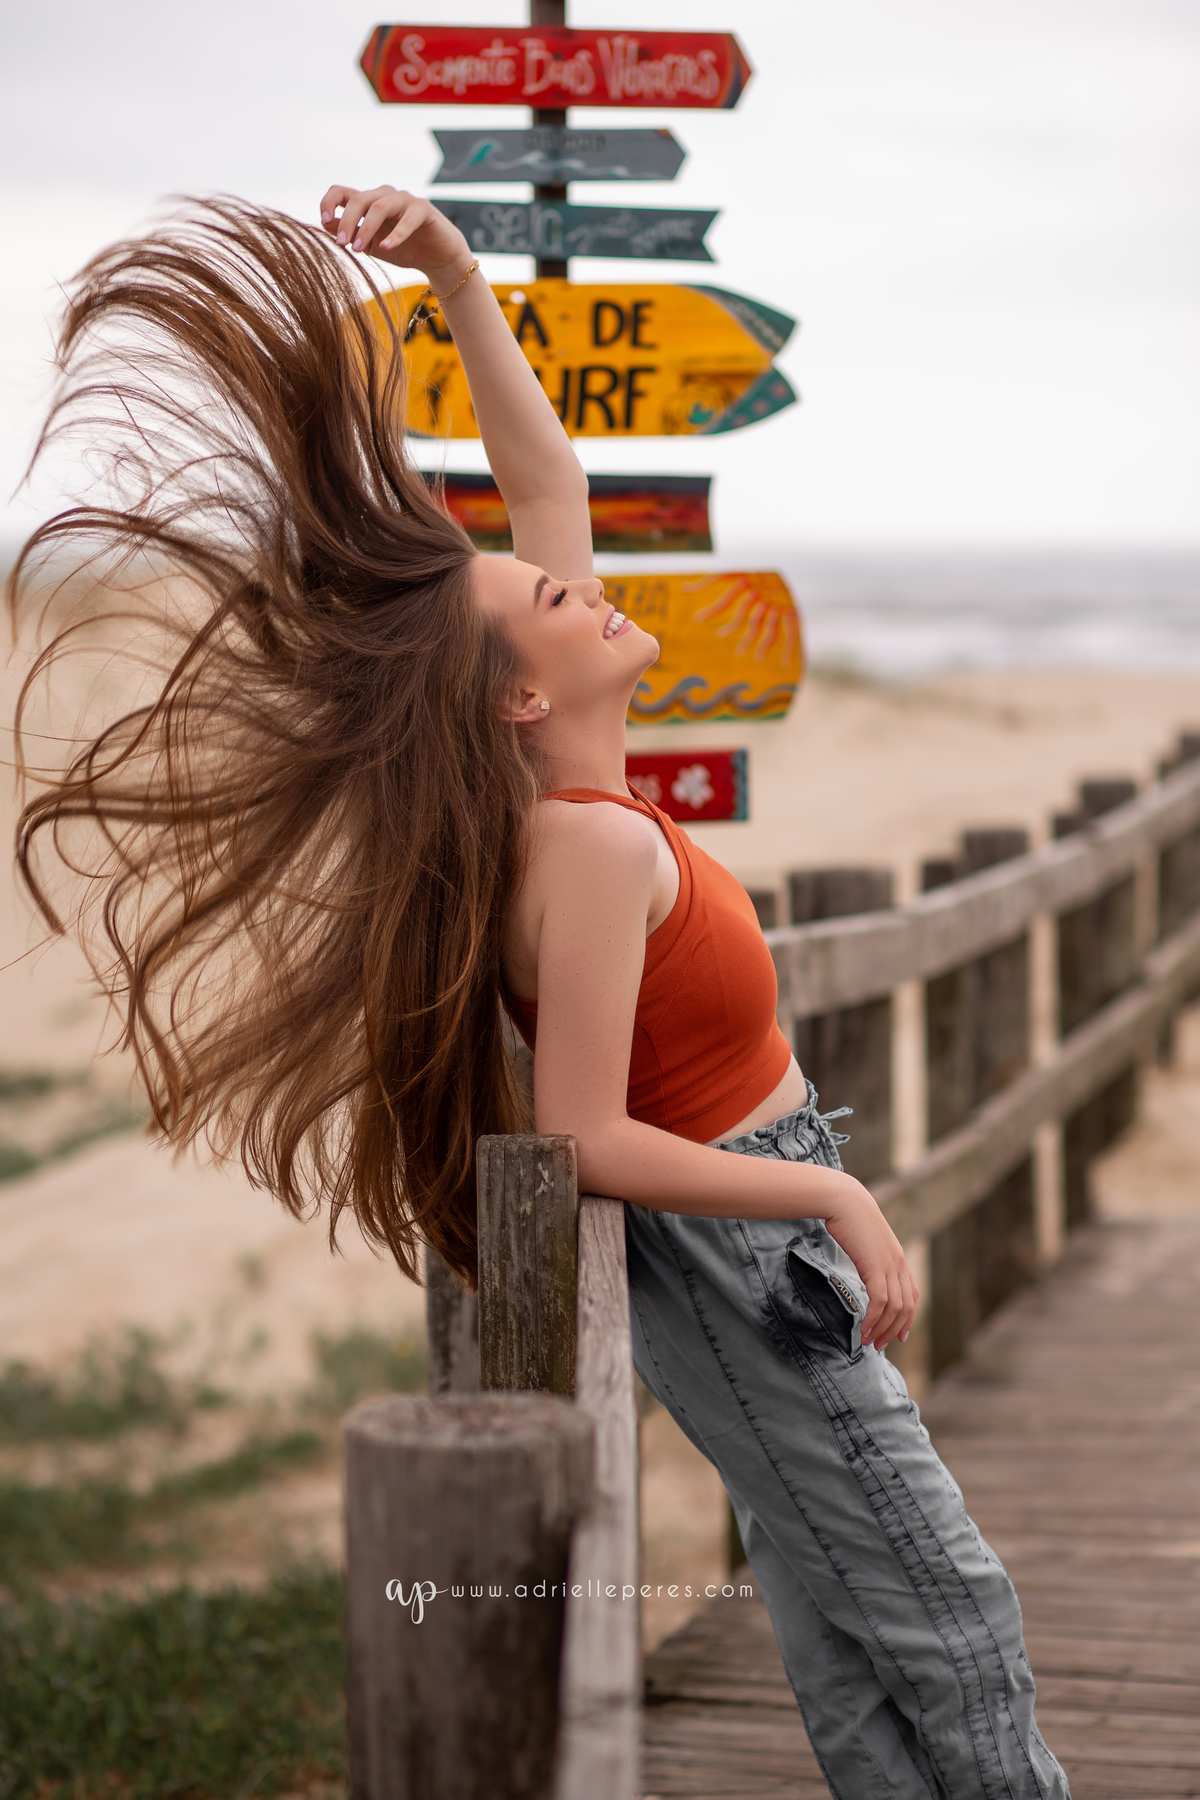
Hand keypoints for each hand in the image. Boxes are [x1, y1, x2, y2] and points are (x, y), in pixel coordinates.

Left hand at [318, 185, 470, 288]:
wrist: (438, 259)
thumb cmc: (403, 249)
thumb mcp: (370, 245)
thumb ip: (350, 233)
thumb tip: (325, 222)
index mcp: (369, 203)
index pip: (342, 192)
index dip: (330, 202)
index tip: (324, 219)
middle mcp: (385, 196)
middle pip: (359, 199)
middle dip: (347, 221)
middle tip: (342, 245)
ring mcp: (405, 200)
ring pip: (380, 206)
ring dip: (366, 228)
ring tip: (359, 249)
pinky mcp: (423, 209)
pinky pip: (408, 218)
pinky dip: (396, 233)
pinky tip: (387, 248)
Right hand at [821, 1176, 919, 1351]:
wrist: (843, 1200)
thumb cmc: (848, 1217)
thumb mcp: (864, 1240)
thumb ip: (868, 1255)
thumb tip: (861, 1265)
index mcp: (898, 1258)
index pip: (912, 1295)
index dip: (909, 1318)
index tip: (899, 1336)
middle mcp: (899, 1264)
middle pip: (906, 1307)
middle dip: (894, 1330)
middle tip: (880, 1346)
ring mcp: (890, 1265)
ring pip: (895, 1308)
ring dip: (882, 1329)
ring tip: (869, 1342)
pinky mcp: (876, 1267)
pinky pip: (880, 1302)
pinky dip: (873, 1319)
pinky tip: (863, 1329)